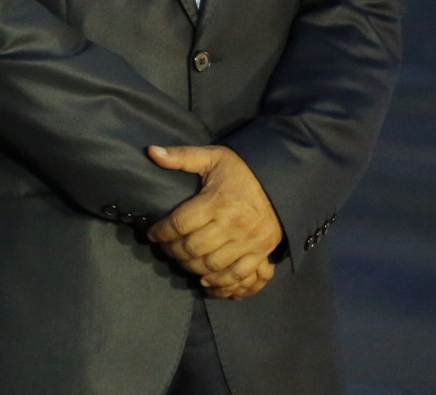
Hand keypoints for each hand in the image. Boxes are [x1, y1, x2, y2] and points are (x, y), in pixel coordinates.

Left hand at [146, 145, 284, 298]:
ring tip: (181, 261)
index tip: (152, 234)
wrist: (283, 181)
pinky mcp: (260, 252)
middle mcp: (231, 224)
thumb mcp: (212, 156)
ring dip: (191, 268)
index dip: (161, 232)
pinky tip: (206, 281)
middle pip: (193, 248)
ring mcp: (247, 241)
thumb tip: (151, 151)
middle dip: (173, 252)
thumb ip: (181, 156)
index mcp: (216, 201)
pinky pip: (239, 275)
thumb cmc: (242, 169)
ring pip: (212, 265)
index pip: (180, 223)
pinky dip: (220, 283)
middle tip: (165, 249)